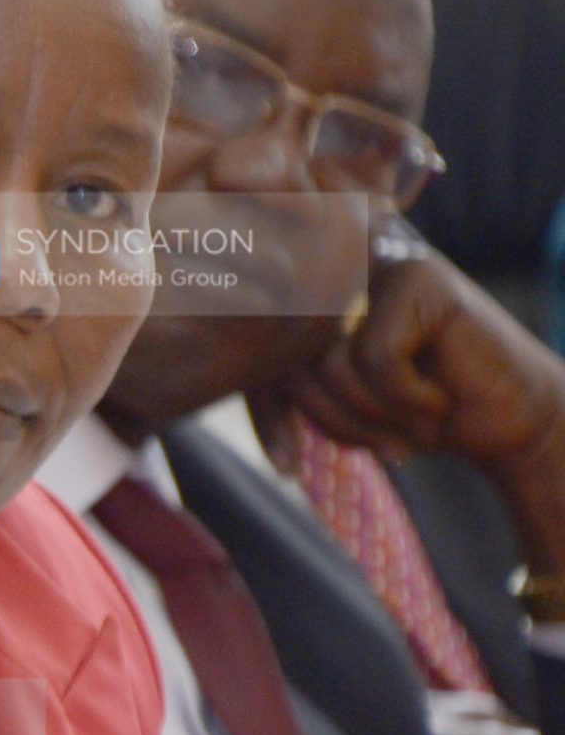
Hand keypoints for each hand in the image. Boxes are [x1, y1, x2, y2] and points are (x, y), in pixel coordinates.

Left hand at [281, 246, 564, 480]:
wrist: (509, 419)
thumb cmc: (415, 410)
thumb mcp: (335, 402)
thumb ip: (286, 380)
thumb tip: (225, 373)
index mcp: (310, 298)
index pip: (258, 355)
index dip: (268, 415)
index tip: (286, 467)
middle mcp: (339, 271)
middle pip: (288, 359)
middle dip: (329, 418)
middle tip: (381, 444)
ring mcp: (381, 267)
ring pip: (331, 360)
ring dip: (370, 414)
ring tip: (415, 422)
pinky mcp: (421, 280)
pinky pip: (378, 359)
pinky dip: (405, 399)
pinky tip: (439, 403)